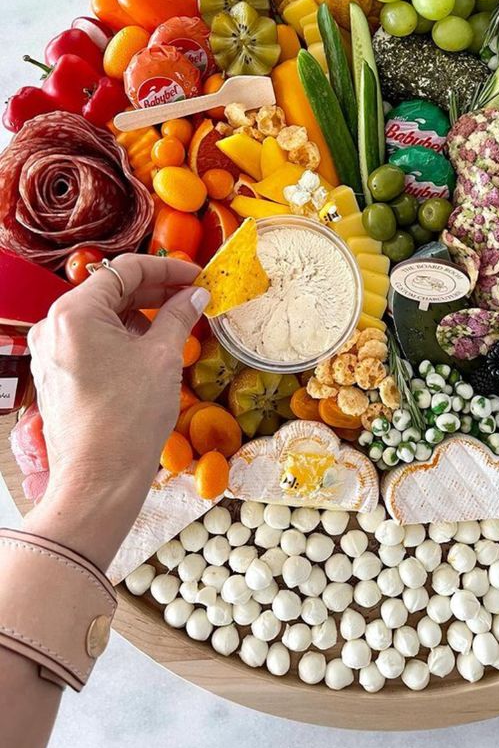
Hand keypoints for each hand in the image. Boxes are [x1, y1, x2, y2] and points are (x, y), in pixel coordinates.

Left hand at [23, 254, 208, 569]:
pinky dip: (123, 337)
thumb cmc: (130, 416)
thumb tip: (195, 294)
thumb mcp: (163, 358)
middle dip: (154, 291)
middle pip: (109, 292)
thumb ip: (178, 316)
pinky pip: (92, 342)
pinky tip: (153, 348)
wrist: (100, 478)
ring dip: (141, 315)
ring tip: (178, 324)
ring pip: (102, 318)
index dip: (166, 269)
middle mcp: (54, 327)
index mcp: (74, 313)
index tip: (197, 276)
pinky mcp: (58, 375)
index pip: (124, 270)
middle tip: (193, 297)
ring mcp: (51, 353)